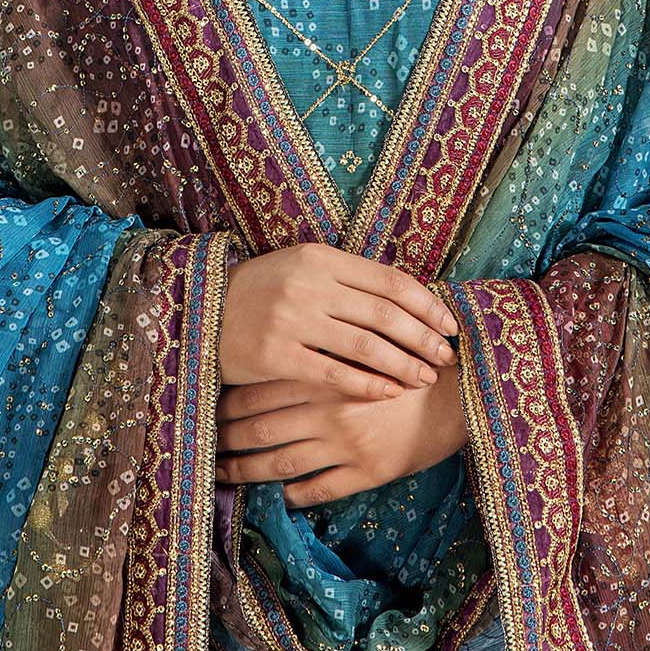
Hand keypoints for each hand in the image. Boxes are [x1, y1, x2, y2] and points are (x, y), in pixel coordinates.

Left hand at [214, 363, 469, 509]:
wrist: (463, 391)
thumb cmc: (410, 362)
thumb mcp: (362, 346)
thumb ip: (321, 353)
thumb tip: (273, 363)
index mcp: (323, 374)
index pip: (257, 392)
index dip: (225, 406)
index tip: (206, 412)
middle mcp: (328, 409)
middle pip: (258, 430)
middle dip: (225, 441)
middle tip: (204, 447)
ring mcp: (346, 444)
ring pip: (279, 464)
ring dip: (245, 472)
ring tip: (223, 475)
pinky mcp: (368, 472)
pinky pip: (318, 490)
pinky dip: (294, 496)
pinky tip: (280, 498)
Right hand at [218, 242, 458, 400]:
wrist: (199, 312)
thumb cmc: (262, 292)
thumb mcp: (302, 269)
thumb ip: (348, 280)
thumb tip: (409, 301)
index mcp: (321, 257)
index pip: (390, 280)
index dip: (427, 305)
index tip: (450, 326)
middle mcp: (308, 284)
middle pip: (385, 314)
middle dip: (423, 339)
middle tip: (446, 358)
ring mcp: (290, 320)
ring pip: (365, 345)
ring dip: (403, 365)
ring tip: (424, 379)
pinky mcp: (275, 355)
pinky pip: (333, 373)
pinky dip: (367, 385)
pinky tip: (389, 393)